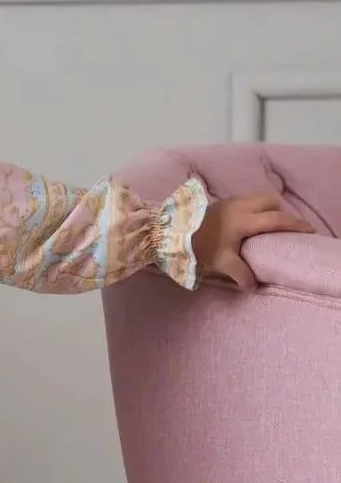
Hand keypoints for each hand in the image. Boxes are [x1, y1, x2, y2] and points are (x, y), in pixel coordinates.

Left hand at [191, 192, 314, 291]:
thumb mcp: (220, 262)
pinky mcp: (222, 201)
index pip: (277, 219)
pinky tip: (253, 222)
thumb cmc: (197, 247)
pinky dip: (258, 207)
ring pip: (259, 197)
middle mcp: (240, 205)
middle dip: (283, 211)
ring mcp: (230, 201)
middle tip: (288, 227)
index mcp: (243, 219)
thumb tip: (254, 286)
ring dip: (270, 208)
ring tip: (272, 225)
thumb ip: (240, 273)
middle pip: (271, 200)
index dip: (295, 224)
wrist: (171, 232)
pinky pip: (248, 199)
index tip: (309, 230)